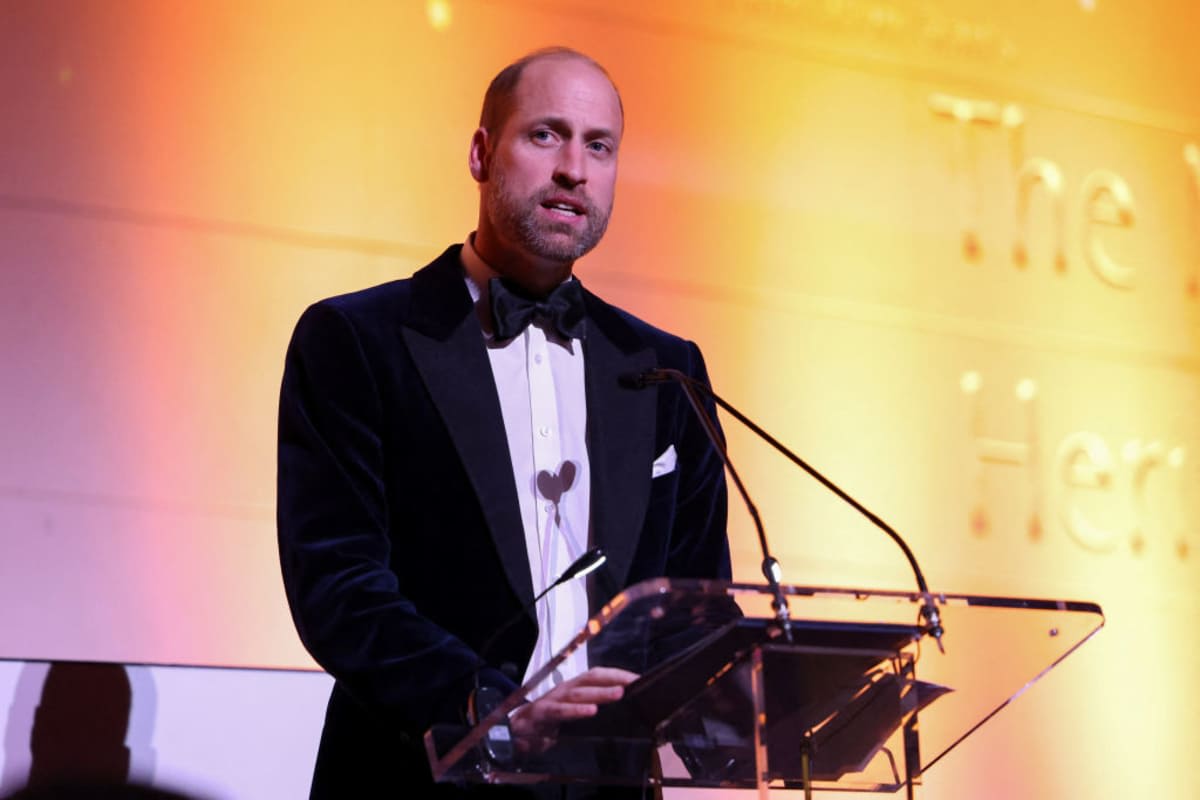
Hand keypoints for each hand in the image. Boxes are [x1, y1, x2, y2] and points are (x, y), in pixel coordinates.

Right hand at [508, 666, 637, 753]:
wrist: (516, 732)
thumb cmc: (548, 722)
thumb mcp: (573, 715)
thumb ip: (591, 709)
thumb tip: (622, 709)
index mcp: (575, 687)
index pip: (600, 675)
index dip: (619, 675)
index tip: (641, 679)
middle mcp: (565, 688)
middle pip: (592, 678)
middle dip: (614, 679)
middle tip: (635, 683)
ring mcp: (553, 699)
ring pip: (579, 692)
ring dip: (600, 692)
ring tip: (619, 694)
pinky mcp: (542, 713)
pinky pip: (560, 710)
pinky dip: (575, 710)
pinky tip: (590, 711)